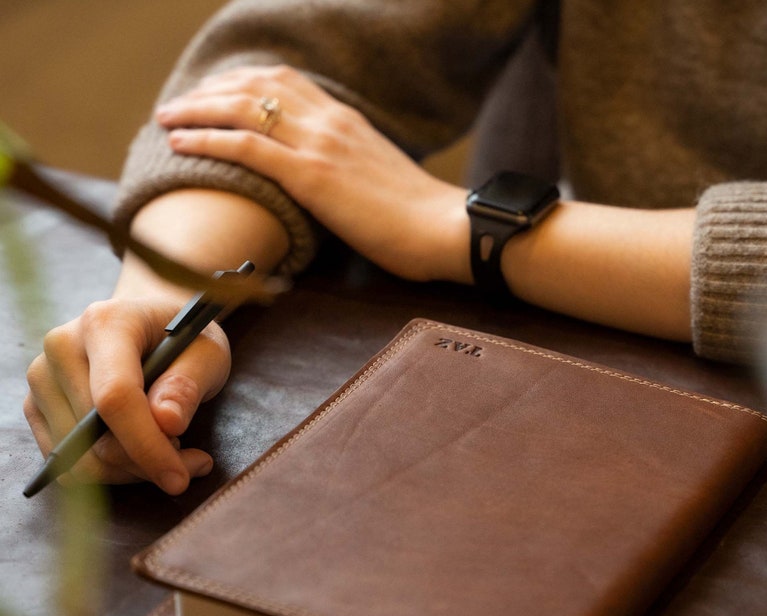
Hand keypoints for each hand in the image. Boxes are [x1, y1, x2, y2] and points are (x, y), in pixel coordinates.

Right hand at [24, 297, 230, 493]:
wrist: (149, 323)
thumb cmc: (182, 337)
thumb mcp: (206, 352)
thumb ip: (187, 384)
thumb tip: (167, 423)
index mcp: (104, 324)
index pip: (114, 396)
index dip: (147, 444)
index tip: (179, 478)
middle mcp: (62, 348)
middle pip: (95, 436)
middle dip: (148, 462)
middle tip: (193, 461)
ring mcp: (43, 379)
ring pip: (81, 459)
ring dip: (133, 471)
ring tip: (173, 451)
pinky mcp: (38, 407)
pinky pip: (71, 465)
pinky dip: (112, 472)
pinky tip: (144, 454)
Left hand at [155, 65, 470, 283]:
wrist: (443, 228)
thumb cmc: (416, 216)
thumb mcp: (377, 176)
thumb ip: (347, 165)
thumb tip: (324, 178)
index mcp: (346, 118)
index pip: (284, 82)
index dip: (240, 83)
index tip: (214, 94)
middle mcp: (329, 121)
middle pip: (256, 87)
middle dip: (210, 91)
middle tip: (178, 105)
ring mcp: (320, 145)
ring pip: (244, 109)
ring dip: (199, 110)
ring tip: (168, 119)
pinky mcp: (314, 176)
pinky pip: (250, 147)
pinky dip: (211, 140)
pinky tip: (184, 143)